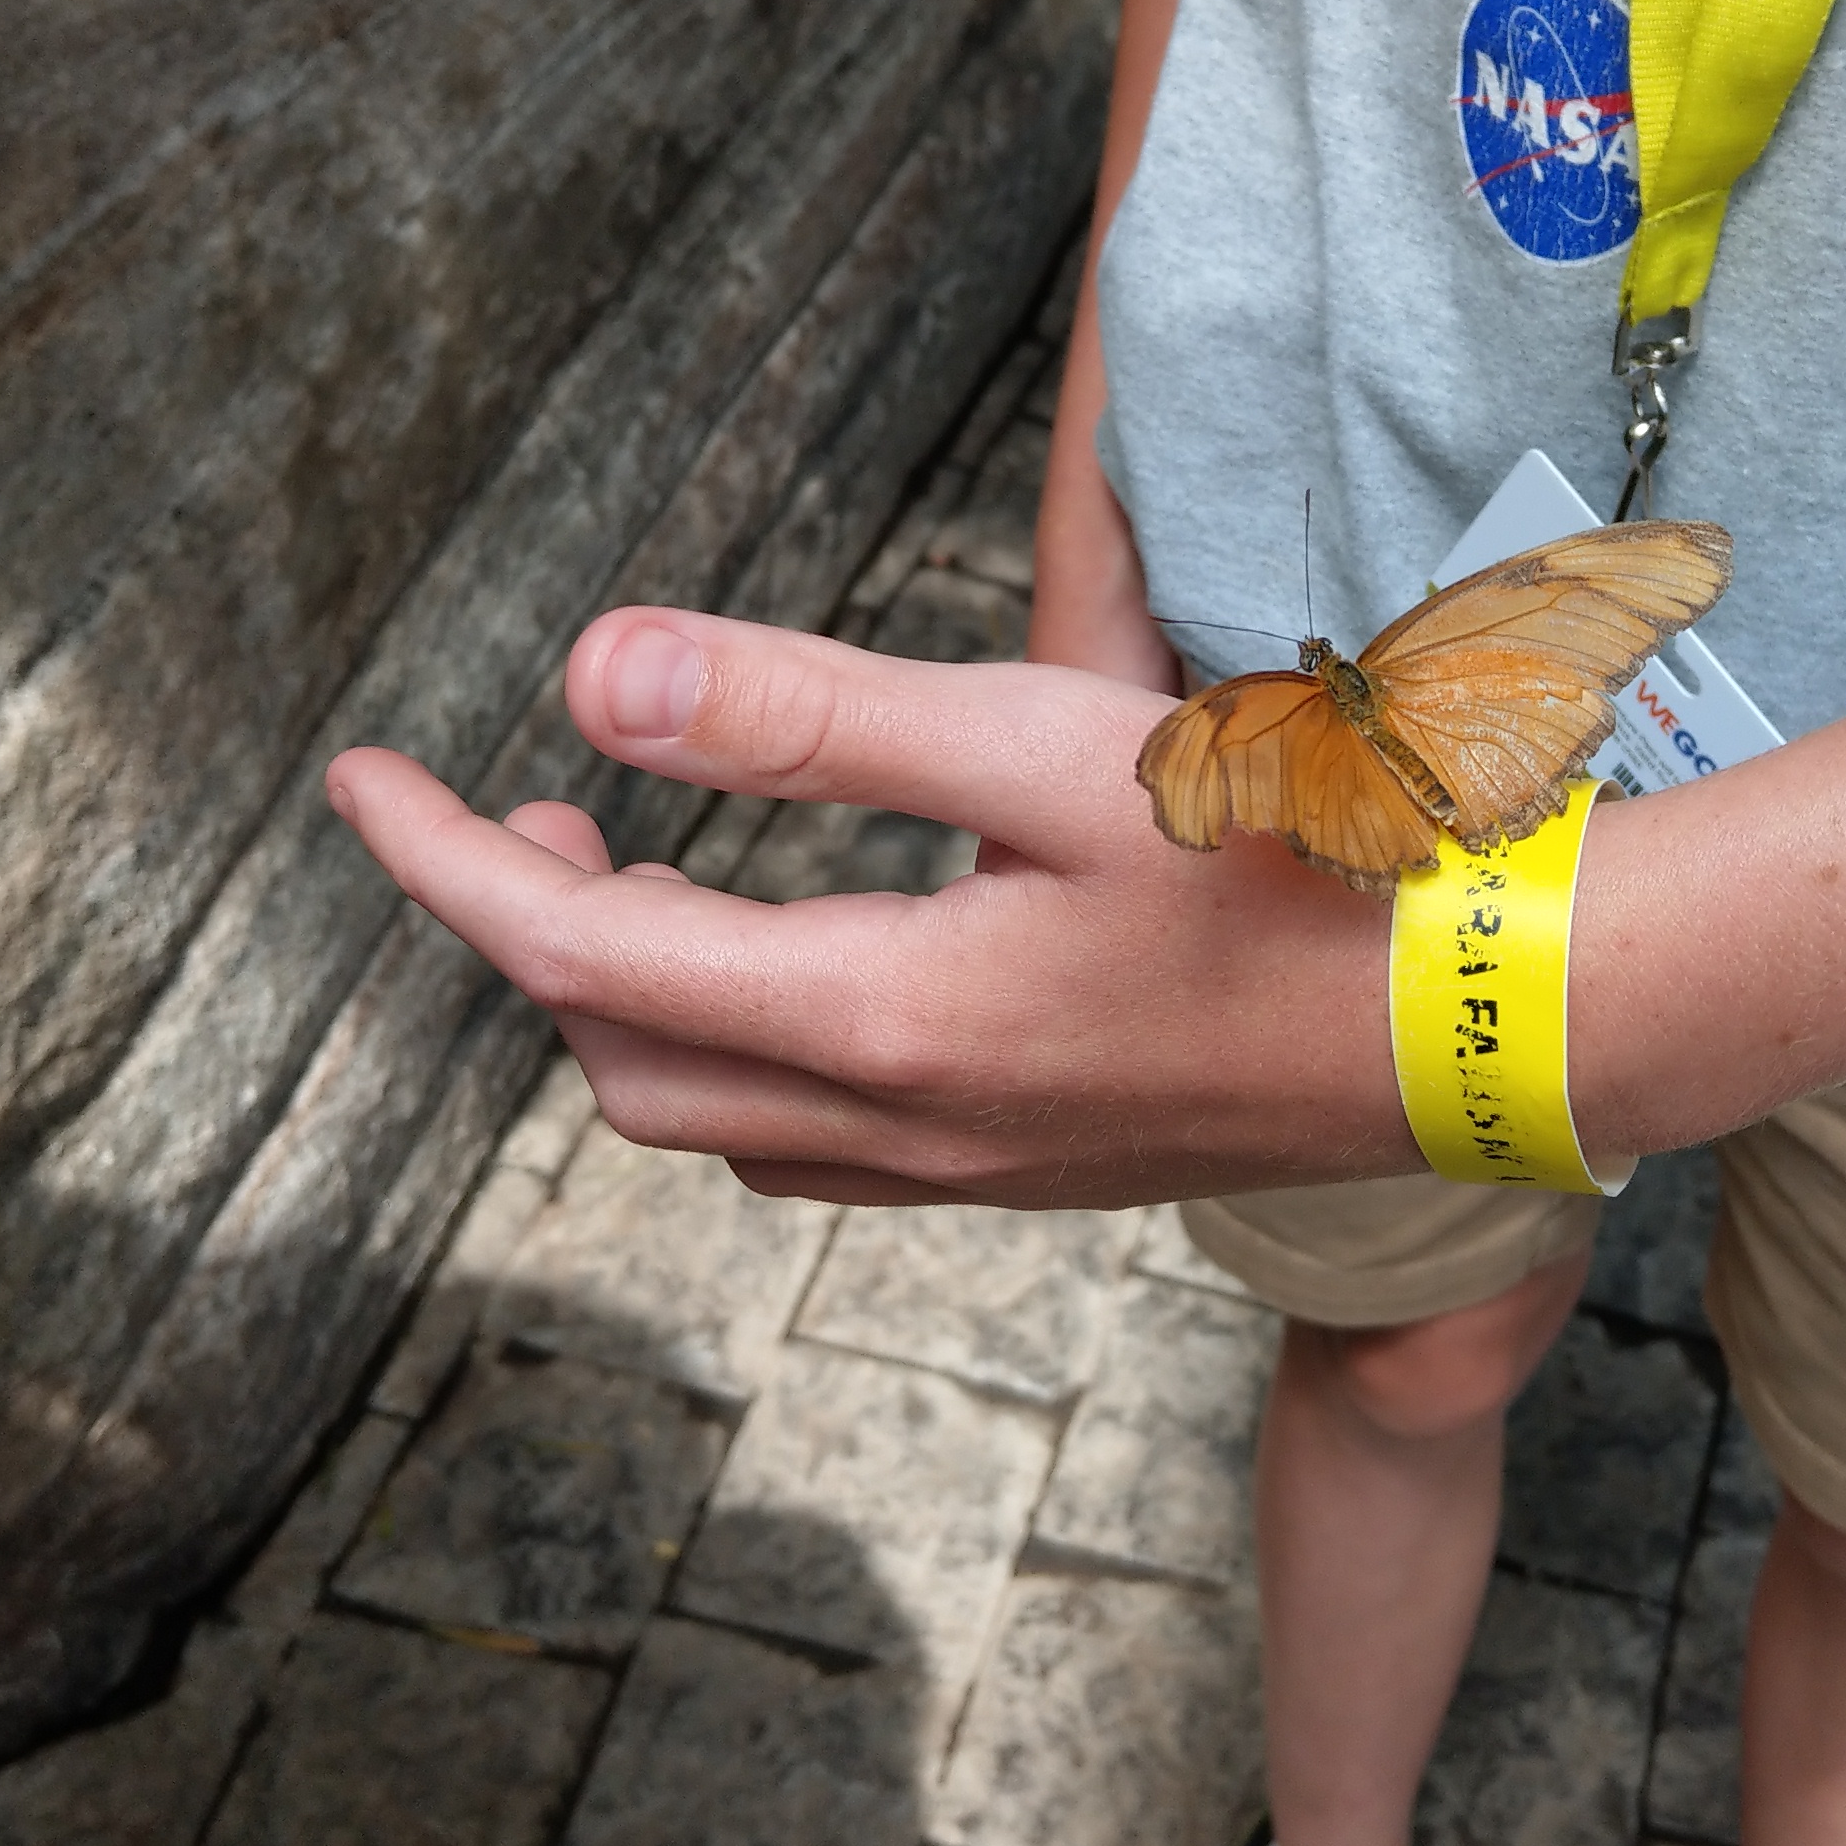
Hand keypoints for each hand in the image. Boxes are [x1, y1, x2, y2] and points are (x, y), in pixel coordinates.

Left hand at [325, 608, 1410, 1204]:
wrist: (1489, 1017)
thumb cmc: (1298, 860)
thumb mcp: (1044, 742)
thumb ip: (809, 714)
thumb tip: (587, 677)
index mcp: (881, 1019)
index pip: (573, 955)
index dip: (442, 864)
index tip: (355, 779)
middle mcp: (903, 1128)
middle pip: (622, 1062)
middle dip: (532, 942)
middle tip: (513, 816)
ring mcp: (972, 1168)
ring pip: (716, 1117)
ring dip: (630, 1006)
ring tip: (632, 875)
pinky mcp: (1034, 1168)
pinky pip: (814, 1141)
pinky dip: (737, 1052)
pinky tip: (793, 969)